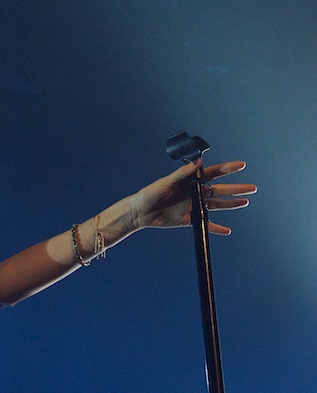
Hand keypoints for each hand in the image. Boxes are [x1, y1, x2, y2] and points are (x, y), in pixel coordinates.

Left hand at [131, 159, 255, 234]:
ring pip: (216, 205)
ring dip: (231, 204)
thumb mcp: (166, 183)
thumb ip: (182, 174)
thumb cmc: (149, 194)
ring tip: (245, 202)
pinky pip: (205, 224)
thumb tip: (198, 162)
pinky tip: (227, 230)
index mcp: (190, 181)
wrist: (139, 213)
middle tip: (253, 188)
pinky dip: (216, 228)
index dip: (227, 169)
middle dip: (236, 189)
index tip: (241, 165)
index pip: (212, 173)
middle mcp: (194, 193)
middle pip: (219, 190)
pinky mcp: (188, 220)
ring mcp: (192, 206)